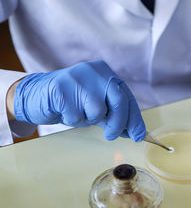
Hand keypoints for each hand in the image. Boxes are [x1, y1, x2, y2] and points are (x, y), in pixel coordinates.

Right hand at [14, 60, 145, 141]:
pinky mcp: (61, 88)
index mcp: (105, 73)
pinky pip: (76, 116)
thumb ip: (114, 116)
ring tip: (77, 113)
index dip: (134, 118)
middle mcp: (94, 72)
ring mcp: (77, 78)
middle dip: (119, 122)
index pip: (127, 96)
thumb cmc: (70, 102)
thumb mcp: (95, 106)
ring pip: (97, 110)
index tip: (138, 135)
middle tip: (111, 135)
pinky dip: (72, 119)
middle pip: (118, 100)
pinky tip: (64, 111)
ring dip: (88, 120)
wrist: (35, 96)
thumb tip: (134, 132)